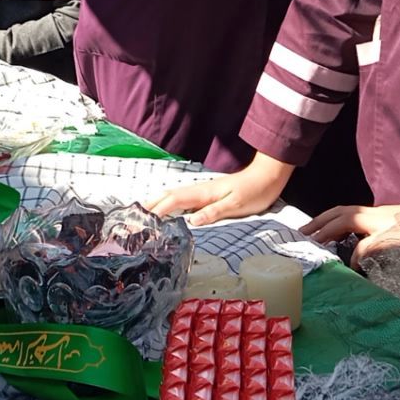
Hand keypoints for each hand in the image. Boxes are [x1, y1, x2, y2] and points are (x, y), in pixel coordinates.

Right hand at [147, 153, 293, 225]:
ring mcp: (202, 191)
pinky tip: (166, 209)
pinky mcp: (207, 194)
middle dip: (149, 205)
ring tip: (141, 213)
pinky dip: (168, 203)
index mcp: (203, 193)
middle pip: (168, 196)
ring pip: (173, 196)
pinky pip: (181, 199)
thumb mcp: (236, 205)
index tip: (142, 222)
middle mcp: (199, 190)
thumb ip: (213, 212)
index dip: (157, 211)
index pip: (173, 201)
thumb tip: (191, 221)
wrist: (268, 177)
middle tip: (132, 218)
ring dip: (156, 203)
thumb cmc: (254, 192)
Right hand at [302, 202, 399, 258]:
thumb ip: (369, 250)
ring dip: (330, 223)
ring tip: (319, 235)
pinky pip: (358, 223)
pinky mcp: (391, 223)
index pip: (336, 223)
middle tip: (302, 233)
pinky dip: (346, 228)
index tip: (304, 245)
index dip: (320, 233)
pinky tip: (349, 240)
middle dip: (319, 222)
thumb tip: (349, 262)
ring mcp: (381, 217)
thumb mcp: (396, 242)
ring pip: (348, 216)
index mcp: (368, 217)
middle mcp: (371, 214)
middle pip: (338, 214)